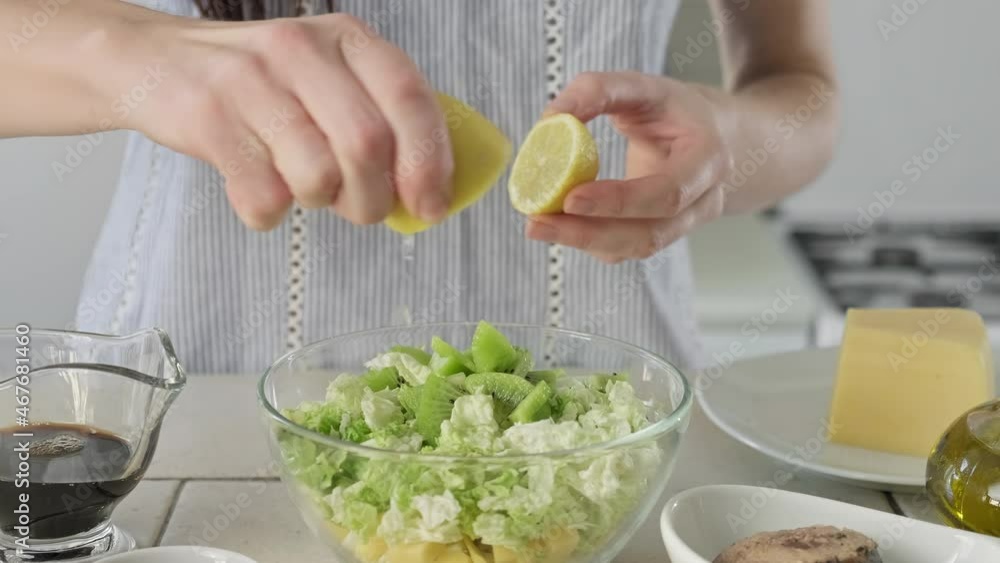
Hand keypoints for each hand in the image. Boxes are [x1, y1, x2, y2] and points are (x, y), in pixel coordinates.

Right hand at [110, 13, 452, 229]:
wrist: (154, 61)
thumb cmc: (261, 85)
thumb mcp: (329, 80)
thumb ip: (380, 121)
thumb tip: (428, 193)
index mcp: (347, 39)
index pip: (410, 96)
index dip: (429, 161)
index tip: (431, 205)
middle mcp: (302, 49)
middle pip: (367, 145)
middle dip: (374, 198)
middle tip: (361, 209)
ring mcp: (251, 79)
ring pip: (318, 175)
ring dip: (320, 204)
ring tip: (302, 186)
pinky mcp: (208, 117)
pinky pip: (264, 197)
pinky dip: (267, 212)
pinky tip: (258, 186)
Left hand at [526, 72, 732, 262]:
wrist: (708, 136)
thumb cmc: (671, 110)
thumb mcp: (642, 86)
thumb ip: (597, 90)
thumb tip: (550, 120)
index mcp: (708, 160)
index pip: (668, 192)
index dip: (619, 201)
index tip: (569, 198)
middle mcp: (703, 201)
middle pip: (649, 234)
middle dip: (589, 232)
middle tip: (537, 223)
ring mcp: (683, 225)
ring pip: (634, 248)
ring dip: (583, 242)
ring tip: (538, 225)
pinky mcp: (660, 235)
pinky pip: (624, 249)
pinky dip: (588, 240)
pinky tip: (559, 224)